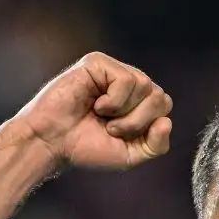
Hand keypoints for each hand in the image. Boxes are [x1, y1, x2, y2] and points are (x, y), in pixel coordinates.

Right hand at [13, 52, 172, 170]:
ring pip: (146, 86)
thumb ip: (156, 145)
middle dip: (138, 121)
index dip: (149, 127)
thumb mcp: (129, 155)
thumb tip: (167, 122)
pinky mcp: (98, 63)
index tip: (122, 136)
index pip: (164, 106)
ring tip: (102, 117)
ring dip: (125, 113)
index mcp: (137, 100)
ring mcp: (113, 70)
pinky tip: (96, 104)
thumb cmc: (86, 147)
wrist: (52, 143)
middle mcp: (128, 82)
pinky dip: (114, 101)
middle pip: (160, 96)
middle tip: (111, 128)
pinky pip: (126, 79)